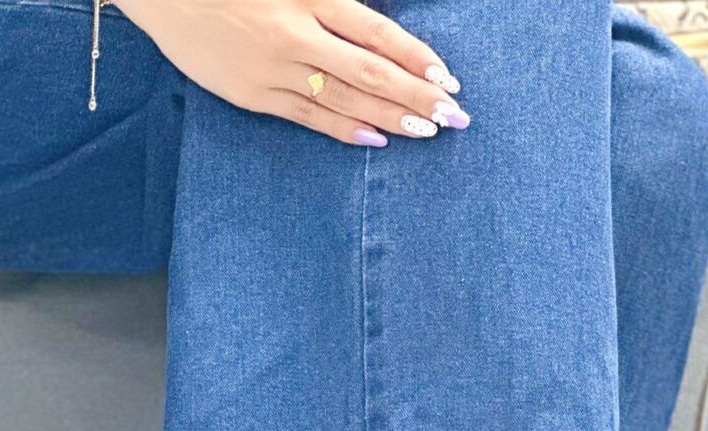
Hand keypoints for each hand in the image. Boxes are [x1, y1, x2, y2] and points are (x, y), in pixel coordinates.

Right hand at [116, 0, 468, 145]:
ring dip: (391, 118)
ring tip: (427, 131)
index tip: (448, 78)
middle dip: (418, 96)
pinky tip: (376, 139)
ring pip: (344, 101)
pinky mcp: (252, 94)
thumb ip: (329, 0)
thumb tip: (375, 29)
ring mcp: (273, 69)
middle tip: (455, 117)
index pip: (378, 33)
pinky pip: (307, 117)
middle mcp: (295, 34)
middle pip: (371, 73)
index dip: (417, 58)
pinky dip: (344, 130)